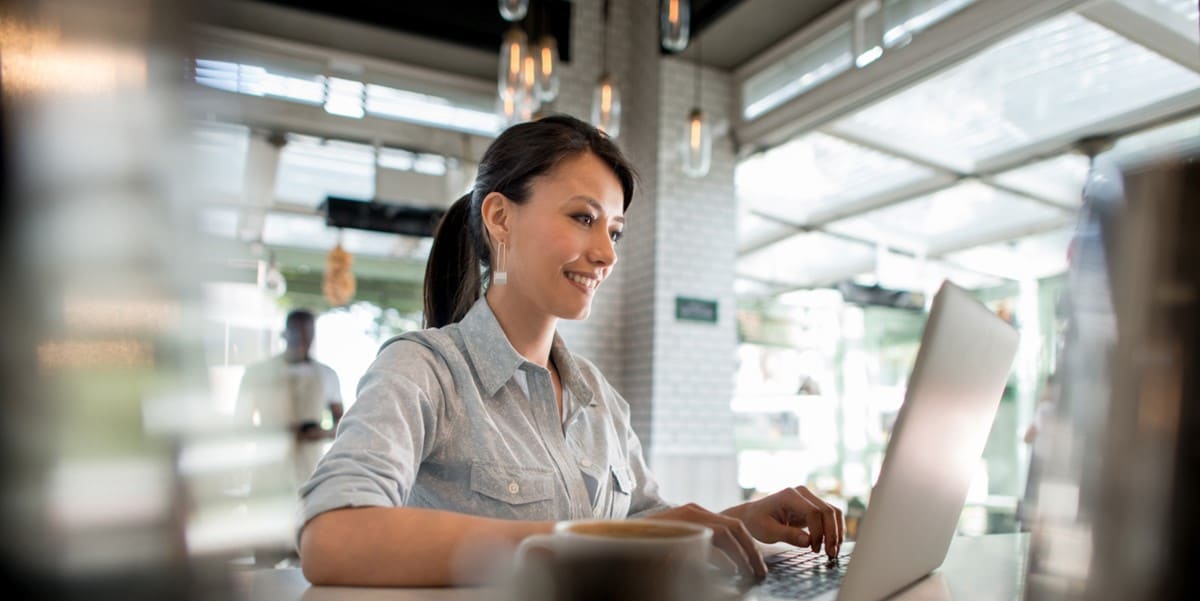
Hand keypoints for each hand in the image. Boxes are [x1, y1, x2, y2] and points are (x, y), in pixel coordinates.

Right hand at [646, 503, 767, 581]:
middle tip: (760, 573)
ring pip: (725, 533)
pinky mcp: (676, 531)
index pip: (731, 525)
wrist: (618, 538)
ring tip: (749, 574)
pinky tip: (729, 571)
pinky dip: (722, 559)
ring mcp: (684, 519)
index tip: (757, 565)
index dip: (748, 545)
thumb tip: (729, 562)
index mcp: (695, 512)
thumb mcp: (681, 541)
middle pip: (734, 527)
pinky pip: (707, 543)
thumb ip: (701, 545)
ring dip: (742, 556)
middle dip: (751, 551)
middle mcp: (692, 512)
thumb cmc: (650, 544)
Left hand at [723, 486, 844, 557]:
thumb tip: (809, 541)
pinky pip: (830, 516)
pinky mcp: (813, 507)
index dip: (818, 532)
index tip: (814, 549)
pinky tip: (831, 544)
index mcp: (790, 496)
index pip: (813, 512)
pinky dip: (834, 530)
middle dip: (832, 534)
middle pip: (828, 511)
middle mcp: (802, 493)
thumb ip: (788, 535)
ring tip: (832, 551)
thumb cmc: (757, 522)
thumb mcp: (768, 531)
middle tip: (830, 554)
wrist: (752, 516)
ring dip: (836, 532)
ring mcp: (809, 498)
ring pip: (833, 513)